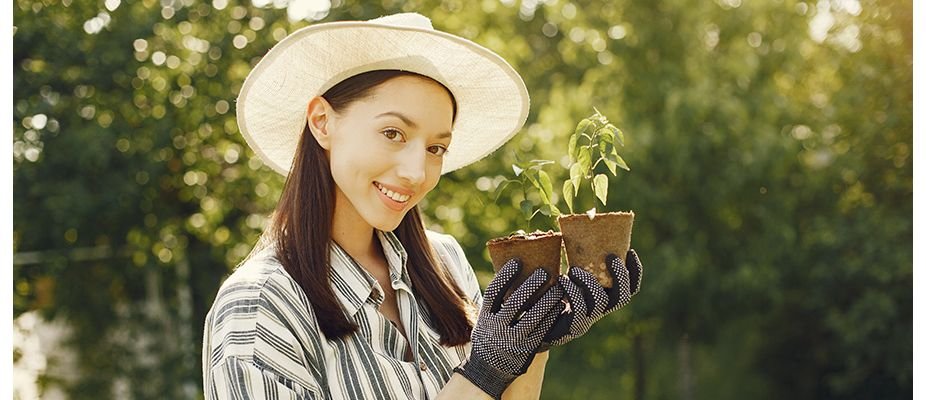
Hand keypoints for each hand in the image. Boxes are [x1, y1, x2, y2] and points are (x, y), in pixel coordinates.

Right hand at [455, 258, 563, 399]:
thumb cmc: (490, 336)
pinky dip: (552, 317)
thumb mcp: (485, 320)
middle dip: (531, 286)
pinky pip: (542, 330)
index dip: (505, 276)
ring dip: (547, 300)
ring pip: (532, 316)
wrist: (489, 370)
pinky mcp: (526, 350)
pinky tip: (560, 306)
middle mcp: (496, 328)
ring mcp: (511, 340)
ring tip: (558, 287)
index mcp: (485, 317)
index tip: (517, 261)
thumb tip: (506, 272)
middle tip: (545, 272)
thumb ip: (494, 303)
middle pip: (515, 303)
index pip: (494, 293)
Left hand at [539, 249, 642, 350]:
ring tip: (574, 269)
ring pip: (600, 303)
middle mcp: (600, 310)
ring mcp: (588, 320)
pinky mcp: (572, 327)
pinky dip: (572, 293)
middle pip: (622, 297)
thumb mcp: (565, 273)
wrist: (534, 322)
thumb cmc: (550, 292)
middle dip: (620, 275)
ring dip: (589, 282)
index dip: (635, 271)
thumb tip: (567, 227)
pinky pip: (578, 311)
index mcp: (603, 296)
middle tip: (610, 256)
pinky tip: (561, 281)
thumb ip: (573, 258)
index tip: (631, 250)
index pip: (630, 287)